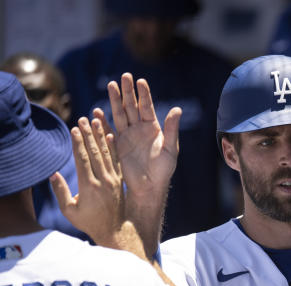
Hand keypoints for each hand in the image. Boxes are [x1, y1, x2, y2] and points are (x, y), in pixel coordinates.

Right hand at [50, 117, 143, 256]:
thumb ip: (61, 192)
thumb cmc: (89, 222)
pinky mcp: (120, 181)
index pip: (83, 159)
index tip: (74, 128)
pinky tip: (111, 135)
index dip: (78, 143)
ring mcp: (114, 180)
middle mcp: (103, 180)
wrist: (115, 231)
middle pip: (94, 152)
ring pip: (106, 154)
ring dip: (100, 136)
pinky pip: (116, 161)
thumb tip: (53, 174)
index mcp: (89, 187)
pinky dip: (113, 148)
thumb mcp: (70, 211)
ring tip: (96, 121)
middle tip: (83, 119)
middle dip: (88, 134)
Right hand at [107, 73, 180, 201]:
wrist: (149, 187)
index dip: (143, 94)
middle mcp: (139, 129)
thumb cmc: (163, 169)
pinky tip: (97, 112)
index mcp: (153, 128)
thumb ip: (172, 129)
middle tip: (124, 76)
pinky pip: (109, 131)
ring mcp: (127, 136)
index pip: (147, 106)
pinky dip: (103, 122)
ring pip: (119, 114)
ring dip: (115, 101)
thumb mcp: (170, 149)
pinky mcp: (117, 145)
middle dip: (127, 92)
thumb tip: (177, 109)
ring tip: (111, 85)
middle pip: (132, 106)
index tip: (140, 81)